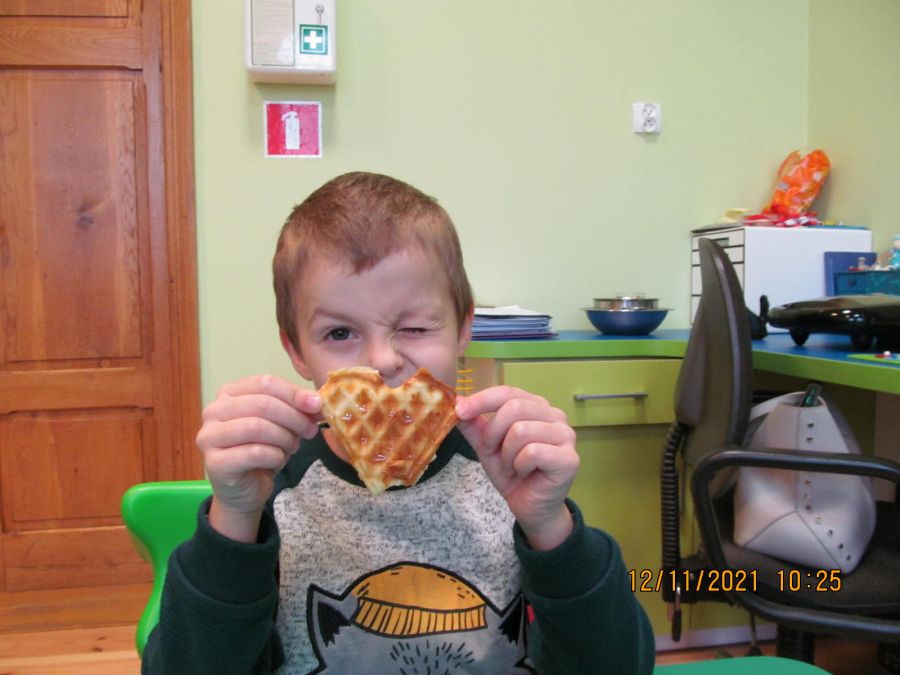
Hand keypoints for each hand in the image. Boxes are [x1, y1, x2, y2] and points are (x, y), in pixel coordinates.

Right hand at [196, 375, 321, 540]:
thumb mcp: (282, 424)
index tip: (316, 404)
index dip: (294, 393)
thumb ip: (295, 409)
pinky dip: (275, 456)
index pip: (265, 382)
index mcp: (229, 393)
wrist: (246, 489)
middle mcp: (214, 411)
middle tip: (310, 430)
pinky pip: (254, 453)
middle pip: (263, 403)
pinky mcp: (214, 462)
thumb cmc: (262, 451)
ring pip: (257, 427)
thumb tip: (316, 401)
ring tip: (293, 446)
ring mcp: (210, 436)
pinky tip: (278, 459)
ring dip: (284, 437)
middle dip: (293, 417)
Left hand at [454, 386, 578, 550]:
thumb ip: (474, 424)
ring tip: (512, 466)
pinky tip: (525, 473)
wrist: (530, 506)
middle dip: (493, 433)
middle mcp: (555, 415)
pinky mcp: (570, 458)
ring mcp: (566, 435)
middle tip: (493, 453)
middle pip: (514, 407)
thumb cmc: (512, 472)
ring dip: (507, 454)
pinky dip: (520, 465)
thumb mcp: (486, 446)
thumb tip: (457, 401)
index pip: (507, 392)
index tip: (459, 412)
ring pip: (521, 430)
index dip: (481, 400)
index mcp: (536, 406)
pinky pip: (533, 452)